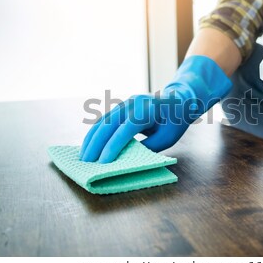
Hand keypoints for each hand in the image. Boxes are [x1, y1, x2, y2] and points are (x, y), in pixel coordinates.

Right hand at [80, 56, 231, 162]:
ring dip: (92, 138)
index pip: (127, 128)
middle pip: (110, 122)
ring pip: (104, 120)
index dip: (114, 145)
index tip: (104, 161)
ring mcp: (126, 102)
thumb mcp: (167, 138)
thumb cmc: (175, 122)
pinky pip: (105, 119)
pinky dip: (95, 132)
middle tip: (87, 162)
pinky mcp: (121, 106)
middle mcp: (135, 103)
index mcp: (149, 110)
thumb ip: (147, 147)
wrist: (178, 100)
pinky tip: (88, 144)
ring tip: (84, 156)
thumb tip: (126, 160)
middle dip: (97, 143)